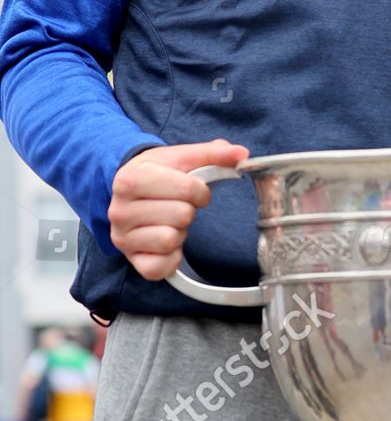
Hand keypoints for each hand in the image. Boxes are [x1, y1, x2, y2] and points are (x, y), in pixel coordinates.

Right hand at [108, 140, 248, 281]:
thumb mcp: (182, 157)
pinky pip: (161, 267)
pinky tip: (166, 242)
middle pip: (182, 215)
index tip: (194, 190)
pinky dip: (172, 257)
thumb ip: (213, 154)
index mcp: (130, 179)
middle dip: (189, 210)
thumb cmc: (159, 173)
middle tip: (179, 205)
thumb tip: (242, 154)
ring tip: (170, 221)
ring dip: (180, 232)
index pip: (187, 189)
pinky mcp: (132, 261)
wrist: (131, 190)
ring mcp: (123, 238)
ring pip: (171, 240)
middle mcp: (119, 210)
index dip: (200, 190)